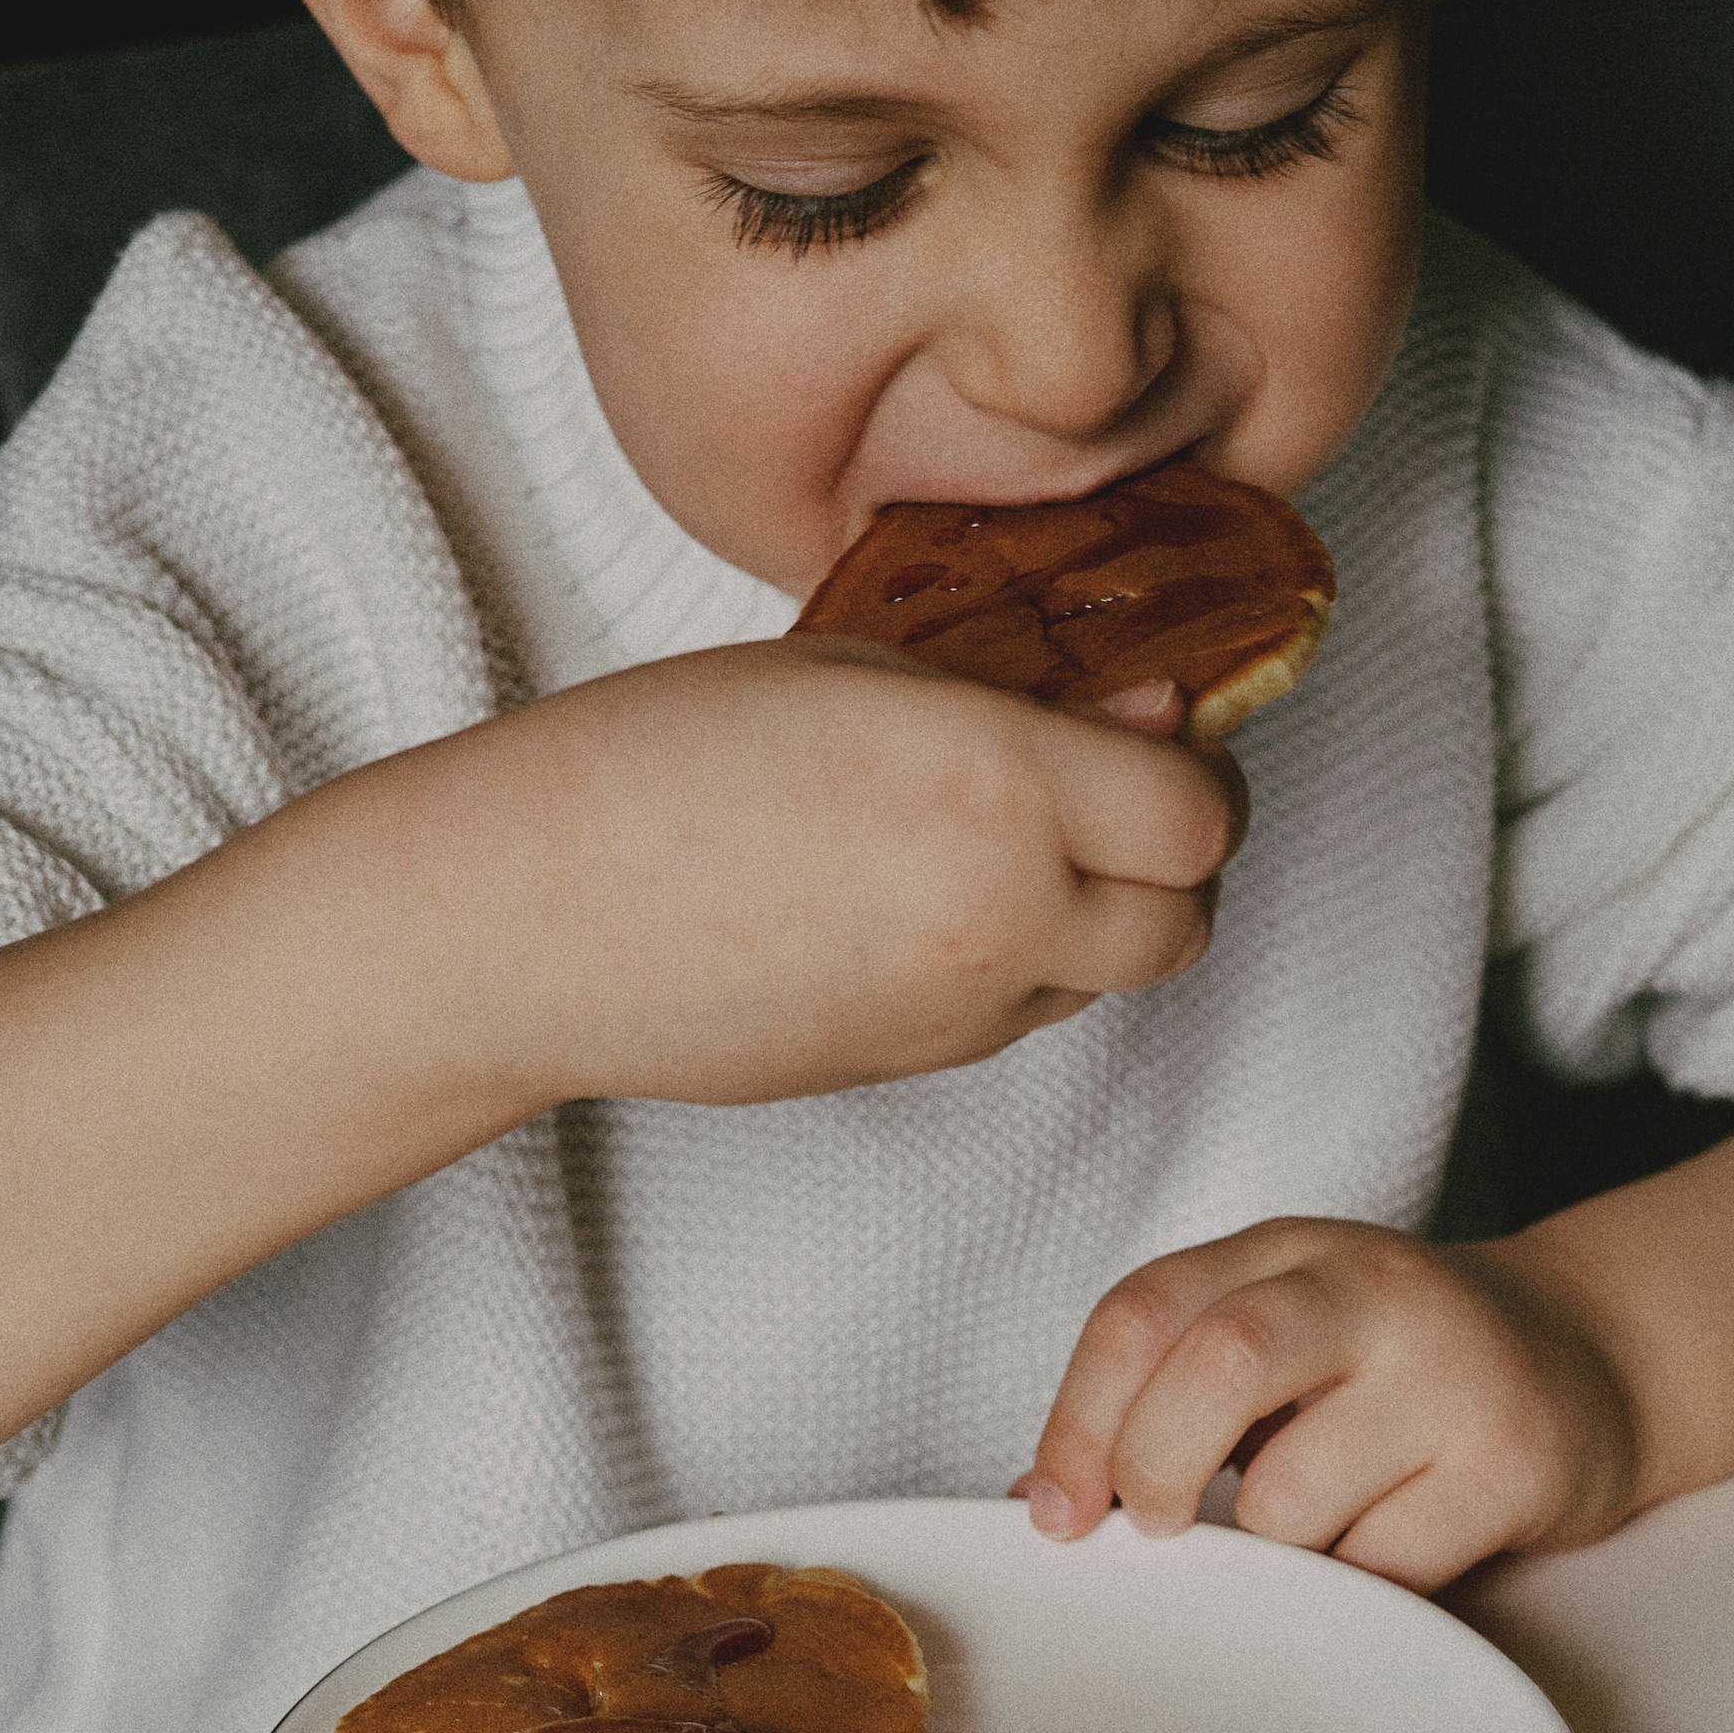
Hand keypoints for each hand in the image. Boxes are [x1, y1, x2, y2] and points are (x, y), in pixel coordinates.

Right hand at [453, 637, 1241, 1108]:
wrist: (531, 921)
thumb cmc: (649, 769)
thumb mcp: (850, 667)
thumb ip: (1020, 693)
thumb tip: (1148, 713)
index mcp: (997, 787)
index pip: (1202, 814)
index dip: (1195, 771)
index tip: (1158, 732)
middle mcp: (1003, 913)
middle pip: (1190, 920)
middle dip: (1174, 858)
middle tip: (1118, 793)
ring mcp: (963, 1008)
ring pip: (1118, 977)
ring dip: (1105, 916)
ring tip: (1013, 843)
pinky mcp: (916, 1065)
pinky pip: (1027, 1015)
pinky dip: (1023, 964)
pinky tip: (936, 900)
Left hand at [1017, 1219, 1642, 1592]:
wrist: (1596, 1356)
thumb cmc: (1404, 1365)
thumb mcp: (1284, 1340)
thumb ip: (1167, 1397)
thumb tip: (1040, 1504)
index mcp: (1288, 1252)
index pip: (1144, 1311)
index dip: (1077, 1420)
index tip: (1056, 1510)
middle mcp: (1371, 1289)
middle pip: (1217, 1362)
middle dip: (1153, 1467)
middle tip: (1160, 1525)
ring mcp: (1452, 1371)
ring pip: (1295, 1498)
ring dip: (1272, 1553)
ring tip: (1313, 1532)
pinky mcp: (1515, 1462)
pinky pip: (1383, 1567)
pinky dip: (1351, 1589)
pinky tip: (1378, 1554)